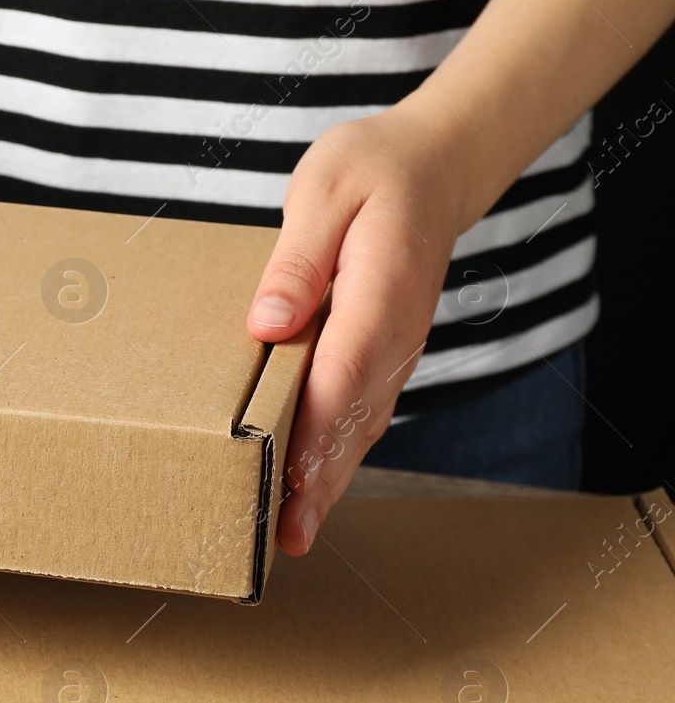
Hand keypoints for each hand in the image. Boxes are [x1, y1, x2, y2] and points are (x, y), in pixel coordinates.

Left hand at [246, 102, 473, 555]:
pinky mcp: (385, 355)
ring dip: (329, 481)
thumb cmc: (373, 172)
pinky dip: (337, 455)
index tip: (288, 477)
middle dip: (321, 480)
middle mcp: (396, 332)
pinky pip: (362, 412)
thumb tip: (267, 323)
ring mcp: (396, 348)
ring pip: (362, 426)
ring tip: (291, 533)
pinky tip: (308, 490)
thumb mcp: (325, 192)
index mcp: (382, 289)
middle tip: (287, 537)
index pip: (344, 371)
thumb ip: (296, 262)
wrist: (435, 165)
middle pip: (357, 417)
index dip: (316, 430)